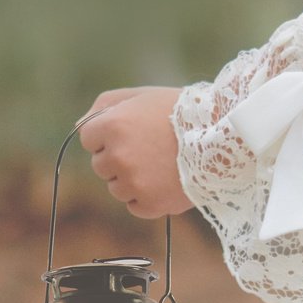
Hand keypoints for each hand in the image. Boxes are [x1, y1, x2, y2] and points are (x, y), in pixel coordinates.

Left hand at [78, 87, 191, 220]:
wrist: (224, 134)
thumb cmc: (179, 111)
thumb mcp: (140, 96)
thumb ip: (103, 107)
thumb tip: (78, 127)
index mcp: (112, 126)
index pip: (88, 138)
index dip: (110, 133)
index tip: (134, 131)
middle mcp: (117, 156)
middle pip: (100, 165)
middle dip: (119, 158)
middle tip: (151, 148)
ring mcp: (133, 183)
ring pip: (116, 187)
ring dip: (132, 179)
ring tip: (162, 164)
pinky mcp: (149, 204)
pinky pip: (135, 205)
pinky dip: (148, 197)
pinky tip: (166, 180)